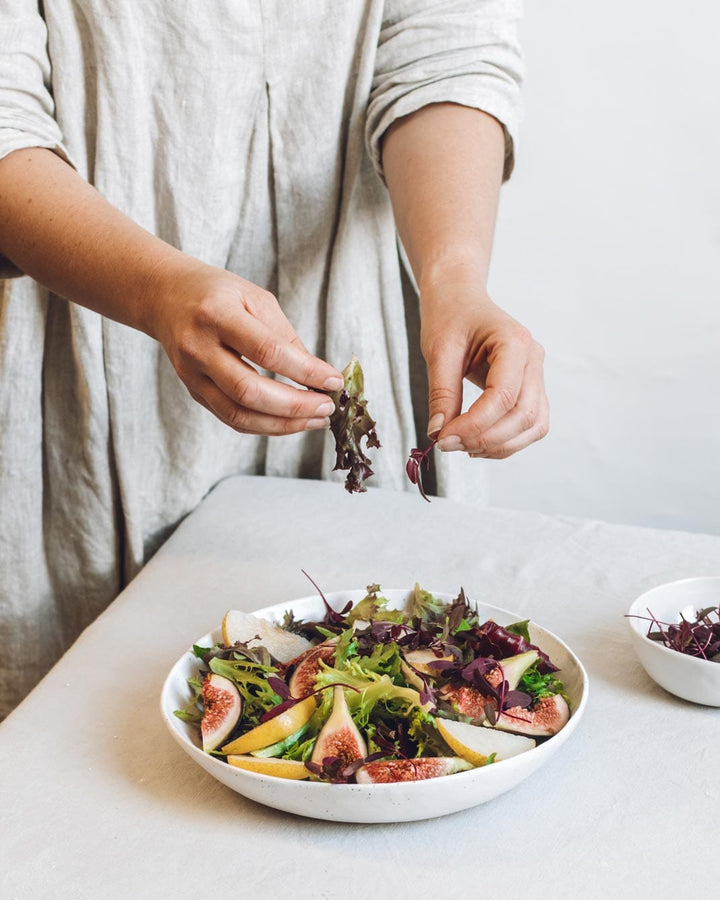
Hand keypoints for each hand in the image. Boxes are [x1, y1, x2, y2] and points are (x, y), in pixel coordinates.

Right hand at [145, 260, 343, 434]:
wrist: (163, 297)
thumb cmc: (216, 293)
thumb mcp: (254, 297)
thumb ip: (284, 335)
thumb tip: (317, 373)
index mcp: (217, 314)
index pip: (267, 350)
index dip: (305, 371)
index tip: (333, 381)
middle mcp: (198, 347)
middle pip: (249, 391)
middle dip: (295, 406)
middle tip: (327, 407)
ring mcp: (191, 375)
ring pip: (238, 414)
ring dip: (282, 425)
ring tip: (315, 420)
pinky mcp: (193, 392)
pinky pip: (231, 419)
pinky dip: (265, 426)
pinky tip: (291, 422)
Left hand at [421, 282, 548, 457]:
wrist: (460, 298)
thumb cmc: (450, 315)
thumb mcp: (438, 350)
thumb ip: (441, 393)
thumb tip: (438, 433)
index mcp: (514, 341)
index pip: (504, 396)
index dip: (475, 424)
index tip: (443, 438)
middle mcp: (533, 359)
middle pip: (524, 415)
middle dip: (486, 438)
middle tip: (447, 444)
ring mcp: (536, 375)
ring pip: (533, 425)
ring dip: (499, 445)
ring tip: (462, 446)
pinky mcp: (531, 389)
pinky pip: (529, 424)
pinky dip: (506, 441)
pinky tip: (477, 442)